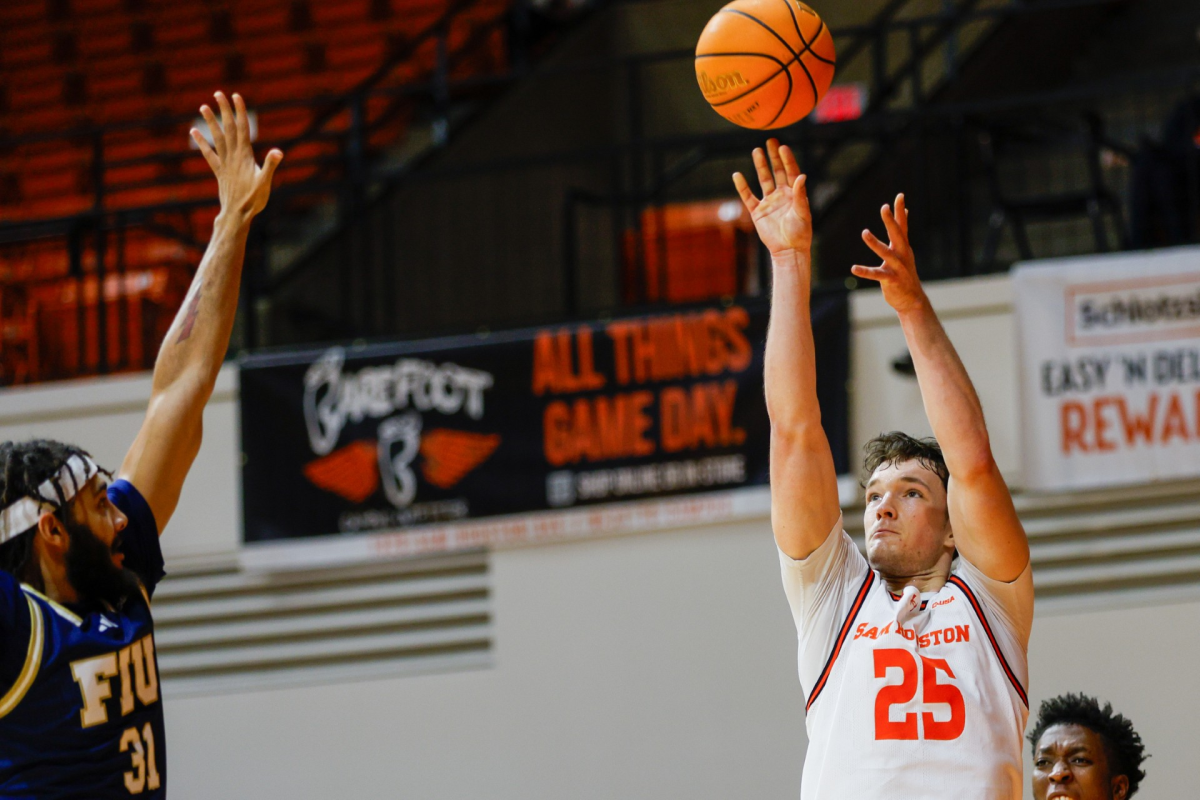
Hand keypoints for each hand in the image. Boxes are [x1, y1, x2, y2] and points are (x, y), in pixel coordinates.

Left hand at [191, 91, 282, 223]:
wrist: (237, 215)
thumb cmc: (254, 200)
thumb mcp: (266, 182)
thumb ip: (271, 166)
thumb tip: (278, 151)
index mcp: (245, 156)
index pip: (242, 129)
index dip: (239, 112)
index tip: (236, 96)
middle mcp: (233, 156)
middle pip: (228, 128)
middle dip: (224, 110)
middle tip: (218, 93)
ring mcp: (224, 163)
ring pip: (217, 138)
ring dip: (211, 122)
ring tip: (203, 106)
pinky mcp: (219, 172)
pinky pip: (209, 154)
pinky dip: (201, 142)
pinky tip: (194, 132)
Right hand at [733, 139, 811, 257]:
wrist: (788, 250)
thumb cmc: (800, 232)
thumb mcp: (802, 212)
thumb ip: (800, 195)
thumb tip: (801, 176)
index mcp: (794, 193)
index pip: (790, 172)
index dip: (787, 160)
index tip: (783, 147)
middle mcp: (781, 194)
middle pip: (776, 171)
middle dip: (773, 157)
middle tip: (770, 141)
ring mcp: (769, 202)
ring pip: (763, 180)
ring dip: (760, 166)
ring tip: (756, 151)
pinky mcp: (758, 212)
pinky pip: (748, 197)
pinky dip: (742, 187)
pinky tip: (737, 175)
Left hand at [852, 194, 927, 312]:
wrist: (912, 299)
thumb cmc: (904, 273)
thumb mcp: (904, 251)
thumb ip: (901, 234)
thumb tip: (905, 213)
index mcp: (903, 247)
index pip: (902, 226)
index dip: (900, 211)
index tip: (899, 195)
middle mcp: (902, 255)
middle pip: (897, 234)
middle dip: (891, 221)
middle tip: (884, 207)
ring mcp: (898, 267)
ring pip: (886, 252)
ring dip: (875, 243)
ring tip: (865, 232)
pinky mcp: (891, 280)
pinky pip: (876, 274)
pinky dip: (865, 271)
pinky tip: (853, 268)